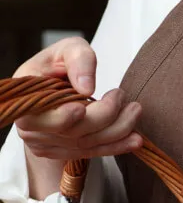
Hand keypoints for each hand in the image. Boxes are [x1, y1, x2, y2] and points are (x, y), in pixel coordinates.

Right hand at [14, 37, 142, 159]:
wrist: (58, 86)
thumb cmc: (62, 63)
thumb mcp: (68, 50)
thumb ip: (78, 60)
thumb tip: (86, 88)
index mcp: (25, 101)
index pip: (39, 118)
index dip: (61, 117)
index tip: (83, 107)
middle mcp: (32, 128)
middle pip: (72, 132)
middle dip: (104, 116)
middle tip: (123, 95)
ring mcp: (48, 144)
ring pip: (87, 144)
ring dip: (118, 130)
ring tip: (136, 110)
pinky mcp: (66, 152)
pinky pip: (94, 152)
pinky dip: (118, 146)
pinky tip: (135, 140)